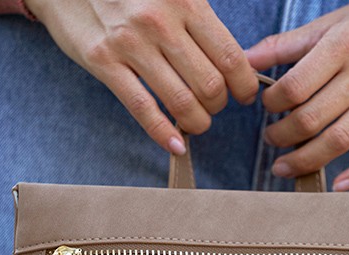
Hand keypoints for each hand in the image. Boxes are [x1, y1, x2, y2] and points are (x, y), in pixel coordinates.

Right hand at [25, 0, 259, 154]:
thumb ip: (200, 23)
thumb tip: (235, 63)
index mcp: (185, 1)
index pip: (231, 58)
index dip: (244, 86)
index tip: (244, 95)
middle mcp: (160, 22)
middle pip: (210, 86)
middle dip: (219, 107)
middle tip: (213, 106)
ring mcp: (130, 43)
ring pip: (181, 103)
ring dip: (196, 123)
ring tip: (195, 122)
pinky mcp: (103, 61)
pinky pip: (142, 109)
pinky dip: (164, 135)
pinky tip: (176, 145)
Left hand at [244, 0, 348, 189]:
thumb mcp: (334, 22)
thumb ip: (290, 43)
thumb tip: (248, 60)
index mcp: (345, 44)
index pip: (295, 86)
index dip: (272, 102)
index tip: (267, 107)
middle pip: (312, 118)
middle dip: (282, 136)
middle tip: (271, 139)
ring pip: (340, 141)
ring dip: (306, 160)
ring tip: (284, 166)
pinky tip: (338, 185)